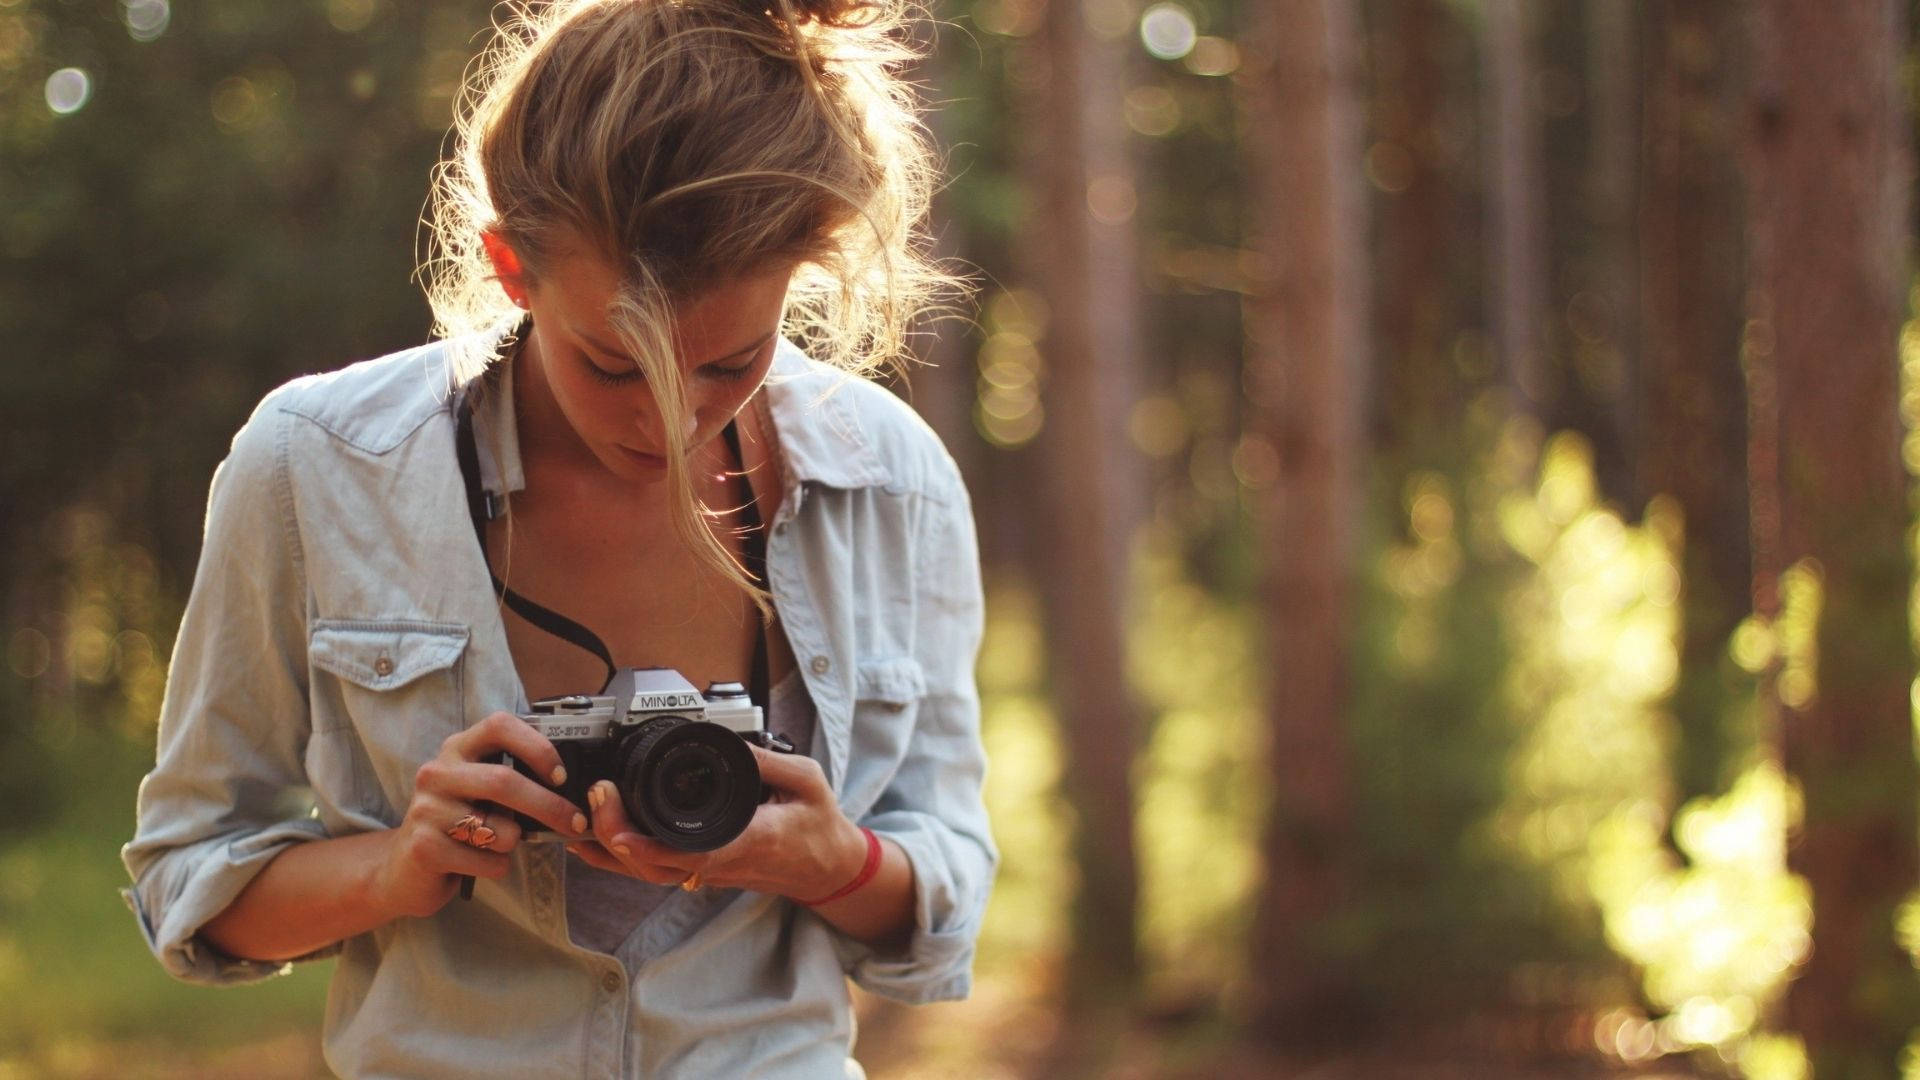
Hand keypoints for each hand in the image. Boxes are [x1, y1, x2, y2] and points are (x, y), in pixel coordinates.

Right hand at [373, 711, 589, 918]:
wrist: (405, 869)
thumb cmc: (458, 825)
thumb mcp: (480, 791)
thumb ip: (513, 778)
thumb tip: (570, 787)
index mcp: (458, 749)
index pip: (500, 726)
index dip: (537, 747)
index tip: (561, 776)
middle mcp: (437, 772)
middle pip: (504, 781)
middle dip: (549, 805)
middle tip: (576, 823)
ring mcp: (426, 809)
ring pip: (498, 828)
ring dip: (513, 842)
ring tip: (499, 844)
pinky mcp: (424, 846)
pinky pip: (486, 860)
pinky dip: (497, 866)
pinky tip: (480, 863)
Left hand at [567, 743, 866, 900]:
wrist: (827, 869)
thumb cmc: (819, 827)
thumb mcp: (807, 781)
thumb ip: (768, 760)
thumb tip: (728, 741)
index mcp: (748, 840)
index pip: (690, 852)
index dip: (647, 846)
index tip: (616, 828)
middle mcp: (721, 863)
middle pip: (655, 866)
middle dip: (616, 836)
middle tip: (598, 796)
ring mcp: (708, 873)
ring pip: (648, 873)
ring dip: (610, 850)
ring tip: (581, 816)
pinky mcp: (701, 872)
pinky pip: (653, 871)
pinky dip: (620, 858)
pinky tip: (594, 840)